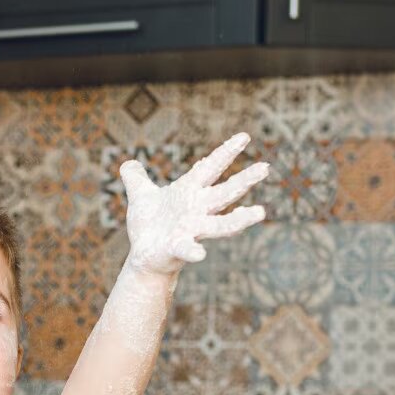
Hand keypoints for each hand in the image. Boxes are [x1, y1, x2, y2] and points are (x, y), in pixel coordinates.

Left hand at [119, 133, 269, 275]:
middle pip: (225, 193)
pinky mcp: (178, 248)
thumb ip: (137, 179)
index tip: (245, 136)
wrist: (143, 257)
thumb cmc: (148, 227)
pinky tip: (200, 254)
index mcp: (189, 192)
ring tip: (259, 213)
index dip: (226, 152)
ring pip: (220, 224)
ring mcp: (190, 230)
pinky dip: (193, 251)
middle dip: (244, 181)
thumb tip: (128, 163)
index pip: (211, 167)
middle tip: (265, 168)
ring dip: (239, 219)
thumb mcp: (140, 197)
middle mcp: (196, 210)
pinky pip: (188, 249)